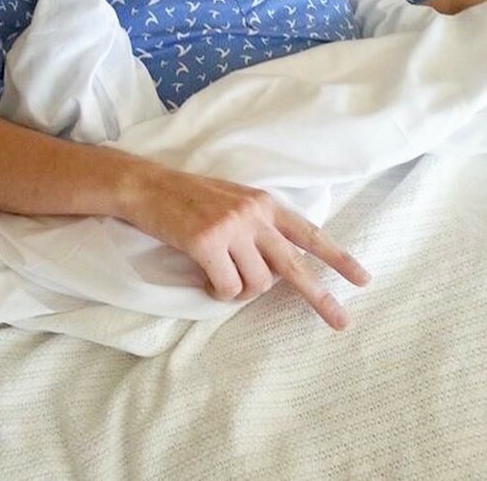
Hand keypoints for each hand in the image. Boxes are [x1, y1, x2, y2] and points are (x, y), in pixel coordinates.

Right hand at [119, 165, 370, 329]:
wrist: (147, 185)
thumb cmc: (187, 197)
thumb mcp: (232, 201)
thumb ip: (258, 225)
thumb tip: (276, 269)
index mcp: (263, 203)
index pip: (308, 232)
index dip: (337, 257)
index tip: (362, 279)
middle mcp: (253, 214)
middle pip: (294, 265)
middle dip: (320, 297)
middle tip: (342, 322)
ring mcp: (231, 228)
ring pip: (256, 284)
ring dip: (239, 292)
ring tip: (219, 278)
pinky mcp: (207, 243)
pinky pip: (226, 288)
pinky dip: (217, 292)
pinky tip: (204, 279)